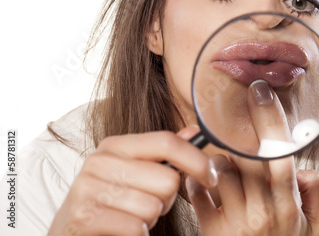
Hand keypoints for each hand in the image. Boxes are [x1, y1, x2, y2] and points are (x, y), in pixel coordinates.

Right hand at [48, 126, 217, 235]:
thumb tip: (194, 131)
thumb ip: (164, 152)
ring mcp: (88, 189)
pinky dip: (138, 235)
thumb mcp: (135, 171)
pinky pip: (137, 228)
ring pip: (153, 206)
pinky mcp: (83, 218)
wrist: (69, 232)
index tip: (211, 177)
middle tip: (148, 204)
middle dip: (166, 199)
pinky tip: (122, 230)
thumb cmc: (111, 201)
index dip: (197, 160)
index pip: (167, 142)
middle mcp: (99, 161)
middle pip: (167, 179)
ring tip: (131, 216)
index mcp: (115, 145)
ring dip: (150, 219)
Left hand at [186, 80, 318, 235]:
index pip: (280, 154)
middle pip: (244, 156)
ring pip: (217, 168)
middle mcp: (262, 211)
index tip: (260, 92)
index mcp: (288, 205)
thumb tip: (305, 171)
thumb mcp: (313, 228)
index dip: (270, 120)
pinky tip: (205, 186)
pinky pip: (196, 190)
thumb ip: (316, 197)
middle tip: (231, 128)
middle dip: (235, 137)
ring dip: (216, 159)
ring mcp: (234, 222)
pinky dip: (197, 181)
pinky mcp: (210, 230)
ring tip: (222, 165)